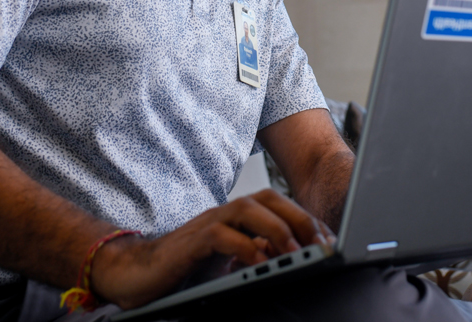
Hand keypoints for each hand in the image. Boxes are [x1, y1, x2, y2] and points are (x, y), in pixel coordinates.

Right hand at [89, 188, 334, 309]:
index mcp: (237, 216)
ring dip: (278, 229)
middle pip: (268, 199)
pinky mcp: (193, 240)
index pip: (277, 206)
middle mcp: (225, 212)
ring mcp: (209, 222)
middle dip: (298, 218)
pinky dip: (245, 247)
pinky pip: (223, 235)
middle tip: (322, 244)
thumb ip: (255, 255)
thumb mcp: (230, 263)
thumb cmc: (187, 269)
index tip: (329, 240)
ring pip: (248, 210)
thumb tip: (290, 258)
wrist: (141, 273)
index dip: (305, 219)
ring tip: (299, 253)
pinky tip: (261, 262)